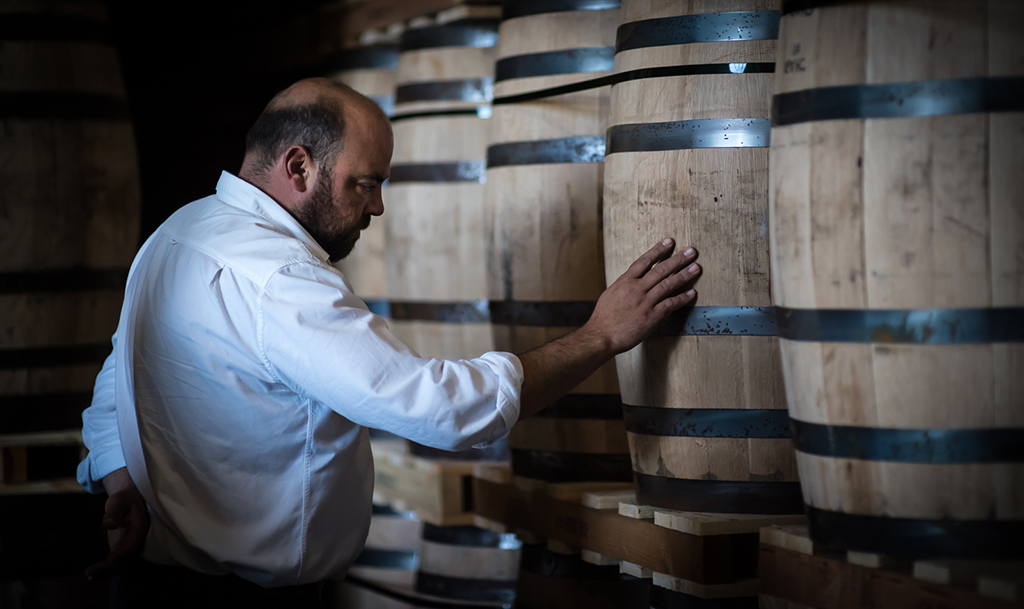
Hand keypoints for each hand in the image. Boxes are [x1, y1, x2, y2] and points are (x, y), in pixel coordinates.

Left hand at [85, 472, 149, 578]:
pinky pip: (115, 562)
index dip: (119, 555)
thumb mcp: (118, 501)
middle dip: (108, 568)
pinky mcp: (121, 547)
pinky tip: (92, 574)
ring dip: (106, 572)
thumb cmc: (124, 499)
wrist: (129, 500)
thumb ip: (114, 512)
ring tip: (89, 575)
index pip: (130, 546)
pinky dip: (105, 569)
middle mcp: (135, 540)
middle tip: (89, 572)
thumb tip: (108, 525)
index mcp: (138, 529)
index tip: (106, 561)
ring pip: (120, 564)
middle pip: (124, 559)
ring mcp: (129, 545)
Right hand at [588, 238, 699, 353]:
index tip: (669, 241)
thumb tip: (631, 279)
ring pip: (668, 284)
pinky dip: (682, 298)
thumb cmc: (604, 317)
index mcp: (625, 281)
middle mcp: (636, 289)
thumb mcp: (610, 294)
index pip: (644, 260)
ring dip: (684, 275)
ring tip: (696, 268)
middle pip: (660, 269)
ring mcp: (644, 302)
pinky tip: (691, 293)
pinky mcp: (651, 316)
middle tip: (690, 251)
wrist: (601, 335)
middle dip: (677, 259)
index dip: (658, 250)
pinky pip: (670, 304)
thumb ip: (624, 285)